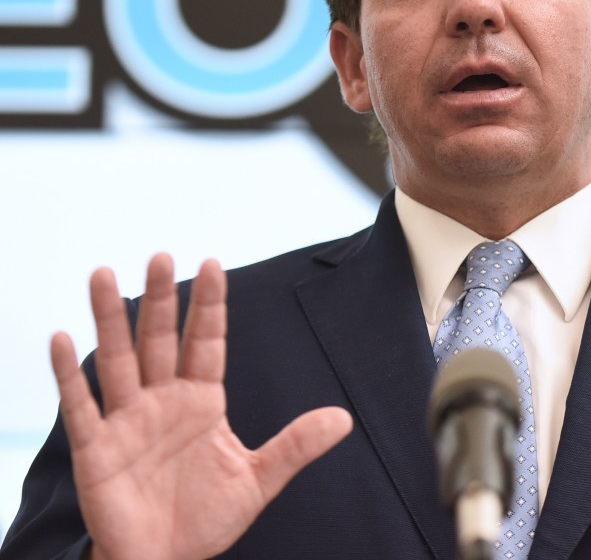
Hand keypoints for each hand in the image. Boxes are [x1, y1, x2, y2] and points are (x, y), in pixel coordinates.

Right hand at [51, 254, 351, 559]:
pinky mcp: (96, 450)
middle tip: (160, 256)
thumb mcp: (257, 479)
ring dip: (110, 319)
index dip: (209, 305)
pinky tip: (61, 338)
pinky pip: (80, 407)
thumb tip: (344, 418)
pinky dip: (69, 375)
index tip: (214, 263)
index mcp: (202, 401)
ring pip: (117, 360)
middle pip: (160, 339)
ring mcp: (127, 421)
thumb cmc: (206, 518)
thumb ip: (295, 446)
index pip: (206, 341)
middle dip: (162, 299)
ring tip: (104, 275)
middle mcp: (162, 401)